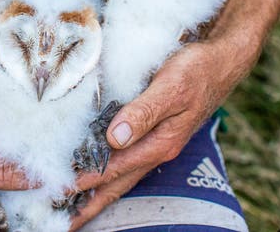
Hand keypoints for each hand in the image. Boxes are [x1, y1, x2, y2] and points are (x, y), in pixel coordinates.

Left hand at [70, 37, 256, 229]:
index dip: (85, 181)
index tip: (59, 192)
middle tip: (62, 220)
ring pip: (120, 176)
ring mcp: (155, 144)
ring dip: (96, 193)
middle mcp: (156, 150)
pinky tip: (96, 177)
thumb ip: (143, 112)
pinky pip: (125, 162)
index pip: (113, 169)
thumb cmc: (196, 71)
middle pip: (116, 184)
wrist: (220, 62)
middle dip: (88, 203)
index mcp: (159, 143)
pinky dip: (108, 175)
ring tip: (72, 208)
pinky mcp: (153, 135)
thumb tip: (115, 137)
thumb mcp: (170, 87)